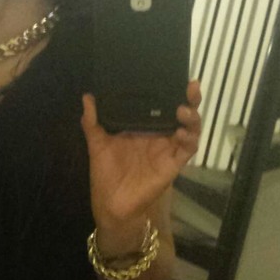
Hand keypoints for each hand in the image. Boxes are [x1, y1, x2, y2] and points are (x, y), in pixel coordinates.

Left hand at [81, 80, 201, 228]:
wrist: (111, 203)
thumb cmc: (105, 173)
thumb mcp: (97, 143)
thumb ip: (93, 121)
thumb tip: (87, 96)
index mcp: (142, 127)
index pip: (160, 104)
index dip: (170, 91)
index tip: (175, 75)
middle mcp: (158, 135)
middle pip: (181, 113)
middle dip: (190, 99)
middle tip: (191, 86)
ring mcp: (168, 149)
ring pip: (190, 128)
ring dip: (192, 117)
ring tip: (183, 109)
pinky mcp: (173, 164)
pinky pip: (187, 150)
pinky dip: (188, 140)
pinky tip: (182, 132)